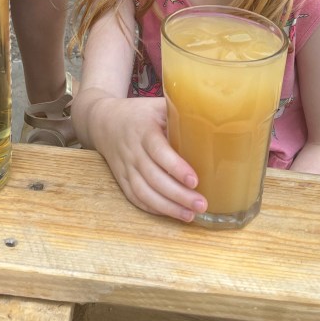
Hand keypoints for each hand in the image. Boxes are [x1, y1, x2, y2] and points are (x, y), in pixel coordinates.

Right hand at [82, 94, 207, 219]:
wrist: (103, 121)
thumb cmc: (139, 113)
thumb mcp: (157, 105)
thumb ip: (181, 111)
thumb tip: (216, 116)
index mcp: (143, 129)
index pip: (158, 150)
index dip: (175, 167)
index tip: (194, 180)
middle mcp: (132, 150)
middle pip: (153, 177)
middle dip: (178, 195)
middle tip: (201, 204)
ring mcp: (125, 167)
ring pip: (144, 192)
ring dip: (167, 207)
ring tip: (190, 215)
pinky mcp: (122, 180)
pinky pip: (136, 198)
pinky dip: (153, 209)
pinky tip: (172, 214)